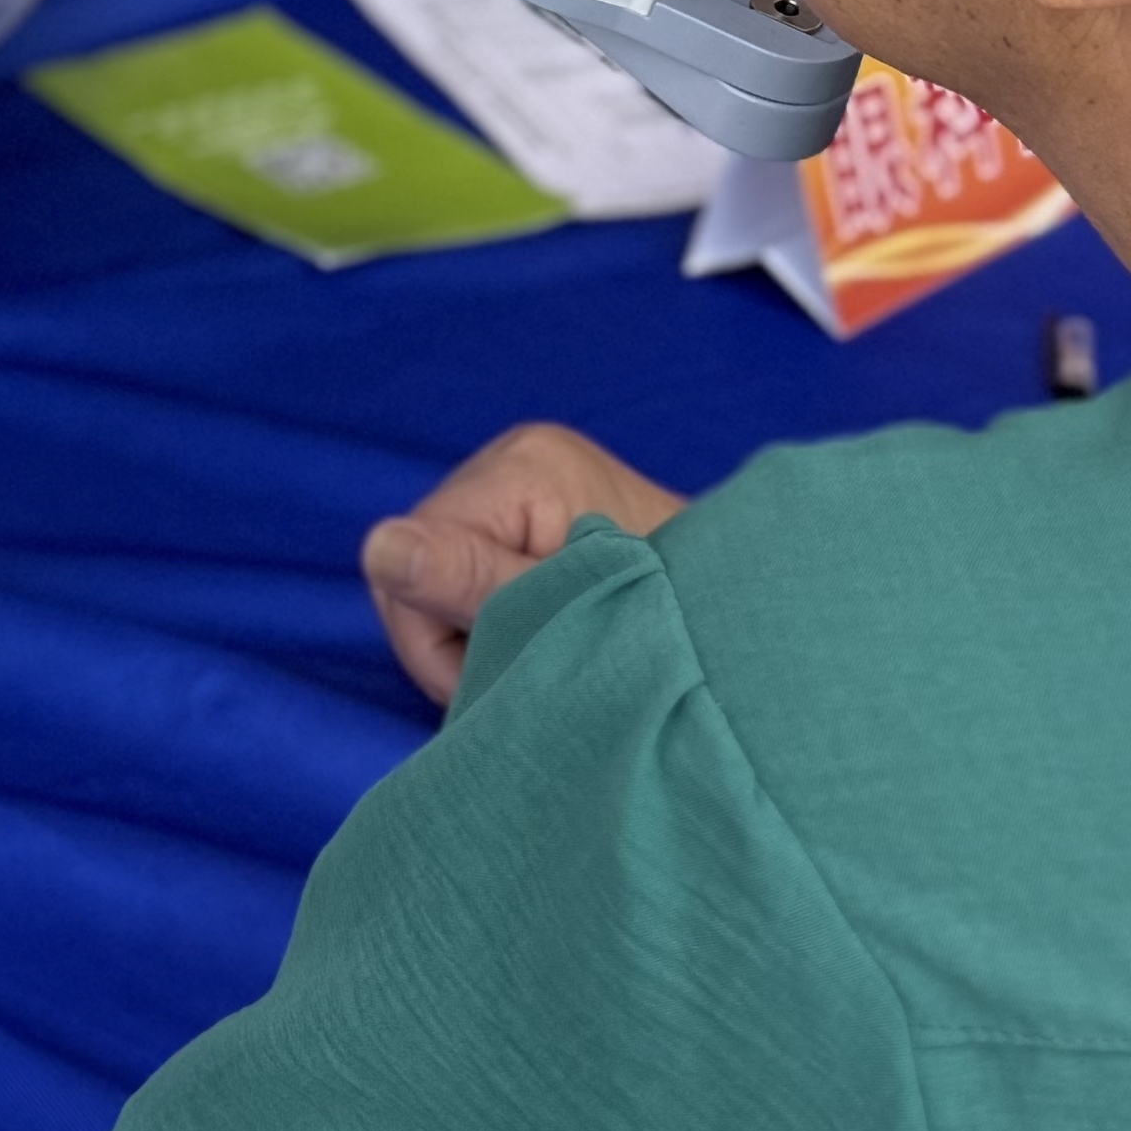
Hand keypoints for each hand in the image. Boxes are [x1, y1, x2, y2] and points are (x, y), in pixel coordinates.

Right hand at [361, 422, 685, 705]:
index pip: (409, 562)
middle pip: (421, 565)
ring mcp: (526, 477)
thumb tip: (380, 547)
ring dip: (479, 630)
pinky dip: (497, 613)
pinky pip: (475, 566)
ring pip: (442, 573)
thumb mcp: (563, 609)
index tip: (506, 674)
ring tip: (545, 655)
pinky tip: (542, 630)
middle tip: (529, 672)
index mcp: (523, 468)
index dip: (439, 642)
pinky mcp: (536, 507)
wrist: (751, 615)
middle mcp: (517, 456)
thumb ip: (470, 579)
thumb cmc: (671, 616)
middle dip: (458, 636)